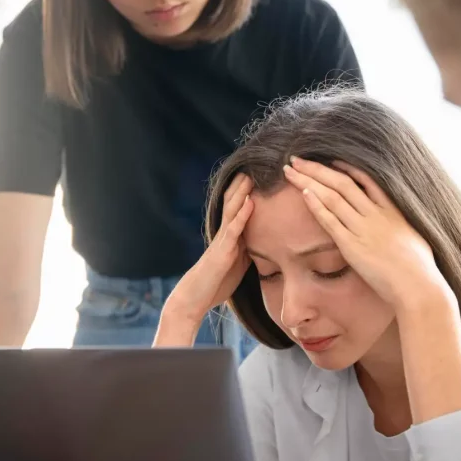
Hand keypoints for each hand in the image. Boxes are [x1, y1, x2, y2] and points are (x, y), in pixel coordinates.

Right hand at [163, 174, 254, 321]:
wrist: (195, 299)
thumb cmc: (215, 284)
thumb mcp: (237, 264)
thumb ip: (248, 251)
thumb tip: (265, 244)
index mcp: (229, 236)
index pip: (238, 207)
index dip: (246, 190)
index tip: (259, 174)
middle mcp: (224, 234)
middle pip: (234, 202)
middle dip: (244, 184)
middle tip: (255, 162)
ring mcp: (222, 240)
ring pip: (233, 210)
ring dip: (243, 191)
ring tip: (252, 173)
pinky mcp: (222, 251)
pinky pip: (233, 229)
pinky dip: (243, 214)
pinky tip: (250, 202)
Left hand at [283, 157, 453, 311]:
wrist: (418, 287)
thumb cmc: (420, 268)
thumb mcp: (415, 236)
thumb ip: (399, 226)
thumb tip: (396, 226)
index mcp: (392, 210)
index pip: (366, 179)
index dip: (345, 167)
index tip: (329, 160)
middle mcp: (375, 215)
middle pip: (341, 183)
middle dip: (317, 169)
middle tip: (296, 159)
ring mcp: (363, 229)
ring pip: (332, 197)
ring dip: (308, 181)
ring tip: (290, 170)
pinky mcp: (352, 246)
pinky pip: (330, 221)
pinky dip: (316, 205)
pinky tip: (303, 192)